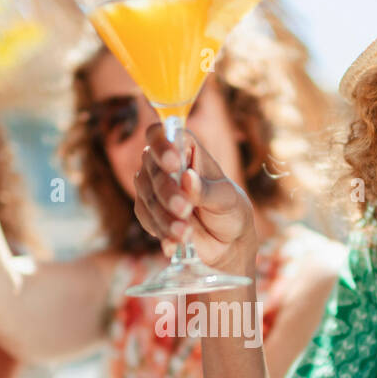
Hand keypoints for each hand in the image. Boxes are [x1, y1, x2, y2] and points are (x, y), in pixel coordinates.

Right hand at [134, 122, 257, 274]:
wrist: (226, 243)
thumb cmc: (230, 211)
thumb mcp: (227, 199)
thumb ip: (208, 190)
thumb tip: (188, 179)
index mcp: (185, 149)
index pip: (161, 134)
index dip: (162, 145)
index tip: (174, 164)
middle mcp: (164, 165)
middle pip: (151, 168)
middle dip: (167, 191)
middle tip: (185, 209)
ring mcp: (154, 189)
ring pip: (146, 196)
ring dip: (164, 216)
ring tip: (186, 233)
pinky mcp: (149, 213)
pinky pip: (146, 218)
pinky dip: (161, 231)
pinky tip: (177, 242)